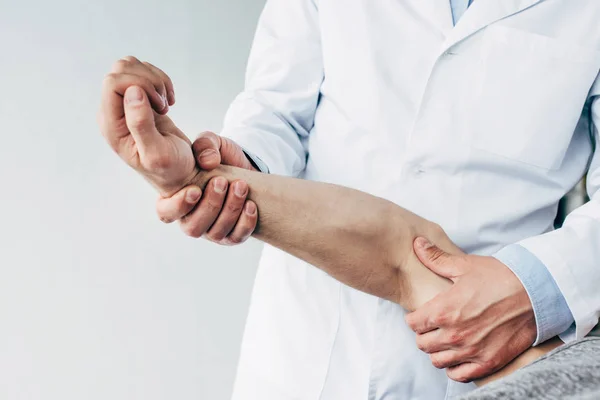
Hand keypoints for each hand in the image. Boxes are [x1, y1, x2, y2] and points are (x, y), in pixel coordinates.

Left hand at [99, 56, 196, 196]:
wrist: (180, 171)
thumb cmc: (170, 168)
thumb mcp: (157, 154)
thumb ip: (141, 124)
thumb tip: (132, 92)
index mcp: (111, 126)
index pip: (113, 82)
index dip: (140, 85)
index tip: (160, 107)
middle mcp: (113, 112)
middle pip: (121, 69)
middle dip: (149, 80)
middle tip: (164, 104)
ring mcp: (124, 103)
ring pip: (131, 66)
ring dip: (156, 78)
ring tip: (166, 102)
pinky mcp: (137, 98)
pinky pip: (143, 72)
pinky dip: (160, 80)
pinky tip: (168, 101)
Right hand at [155, 132, 258, 244]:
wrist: (247, 169)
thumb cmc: (221, 158)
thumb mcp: (212, 144)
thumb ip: (205, 145)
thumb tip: (207, 161)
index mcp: (176, 199)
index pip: (166, 212)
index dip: (178, 206)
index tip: (195, 190)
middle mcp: (190, 219)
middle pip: (193, 227)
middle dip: (210, 204)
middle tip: (222, 181)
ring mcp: (211, 231)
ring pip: (216, 233)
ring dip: (230, 209)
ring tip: (241, 186)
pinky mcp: (232, 236)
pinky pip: (236, 237)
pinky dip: (245, 222)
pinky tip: (251, 204)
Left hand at [405, 238, 535, 382]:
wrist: (536, 293)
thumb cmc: (499, 276)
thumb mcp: (464, 265)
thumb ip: (436, 258)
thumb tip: (417, 244)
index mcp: (444, 310)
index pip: (412, 324)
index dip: (415, 317)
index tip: (422, 314)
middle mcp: (454, 334)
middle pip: (422, 343)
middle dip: (425, 334)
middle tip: (434, 326)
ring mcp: (471, 351)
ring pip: (437, 360)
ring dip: (438, 351)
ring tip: (446, 340)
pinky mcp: (488, 362)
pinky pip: (459, 375)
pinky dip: (455, 367)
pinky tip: (460, 355)